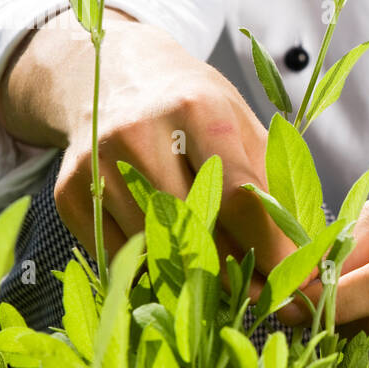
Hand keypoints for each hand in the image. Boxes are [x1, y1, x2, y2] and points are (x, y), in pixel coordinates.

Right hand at [0, 8, 292, 282]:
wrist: (115, 74)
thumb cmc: (192, 106)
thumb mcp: (241, 122)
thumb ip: (271, 182)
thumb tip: (300, 255)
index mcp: (198, 108)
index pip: (240, 196)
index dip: (269, 246)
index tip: (292, 280)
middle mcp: (142, 132)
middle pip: (197, 229)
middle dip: (234, 271)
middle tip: (260, 293)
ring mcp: (99, 162)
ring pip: (156, 249)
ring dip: (194, 277)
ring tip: (220, 279)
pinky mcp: (69, 190)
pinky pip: (120, 255)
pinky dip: (151, 268)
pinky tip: (172, 261)